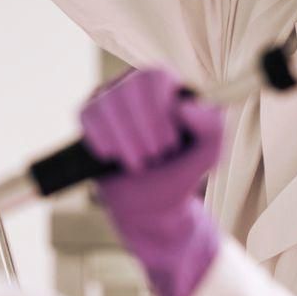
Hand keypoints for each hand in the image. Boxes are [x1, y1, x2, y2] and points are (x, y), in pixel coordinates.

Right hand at [79, 69, 227, 295]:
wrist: (152, 215)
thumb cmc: (180, 183)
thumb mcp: (207, 155)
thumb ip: (210, 126)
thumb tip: (193, 106)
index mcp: (167, 91)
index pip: (155, 80)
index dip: (160, 114)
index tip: (169, 143)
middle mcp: (135, 91)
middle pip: (129, 93)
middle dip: (144, 137)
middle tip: (154, 161)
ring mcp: (108, 106)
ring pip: (105, 110)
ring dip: (125, 147)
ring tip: (138, 165)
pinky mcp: (87, 126)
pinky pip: (85, 124)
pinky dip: (102, 148)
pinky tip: (115, 162)